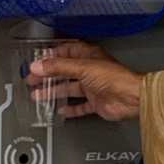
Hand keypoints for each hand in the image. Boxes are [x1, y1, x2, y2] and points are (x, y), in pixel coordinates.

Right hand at [27, 42, 142, 120]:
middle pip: (64, 71)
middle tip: (32, 79)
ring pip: (69, 89)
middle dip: (47, 75)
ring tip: (38, 95)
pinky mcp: (96, 103)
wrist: (131, 98)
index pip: (66, 52)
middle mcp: (90, 70)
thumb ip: (58, 67)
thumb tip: (37, 66)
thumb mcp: (82, 68)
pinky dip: (70, 109)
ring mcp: (93, 87)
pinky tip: (60, 111)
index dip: (51, 56)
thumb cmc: (113, 78)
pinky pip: (80, 106)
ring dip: (53, 92)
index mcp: (88, 56)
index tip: (37, 61)